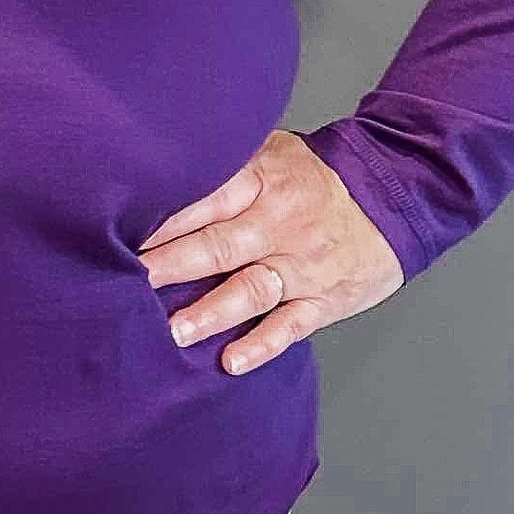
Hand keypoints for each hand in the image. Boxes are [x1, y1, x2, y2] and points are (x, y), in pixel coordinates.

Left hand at [139, 129, 403, 373]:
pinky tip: (231, 361)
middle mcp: (280, 222)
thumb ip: (224, 166)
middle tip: (125, 283)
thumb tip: (159, 171)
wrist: (395, 191)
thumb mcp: (273, 152)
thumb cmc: (317, 176)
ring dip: (209, 312)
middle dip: (169, 266)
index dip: (161, 220)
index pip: (204, 199)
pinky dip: (262, 345)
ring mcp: (303, 264)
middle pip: (218, 245)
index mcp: (262, 180)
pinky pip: (291, 325)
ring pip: (251, 290)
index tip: (118, 236)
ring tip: (171, 332)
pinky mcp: (324, 298)